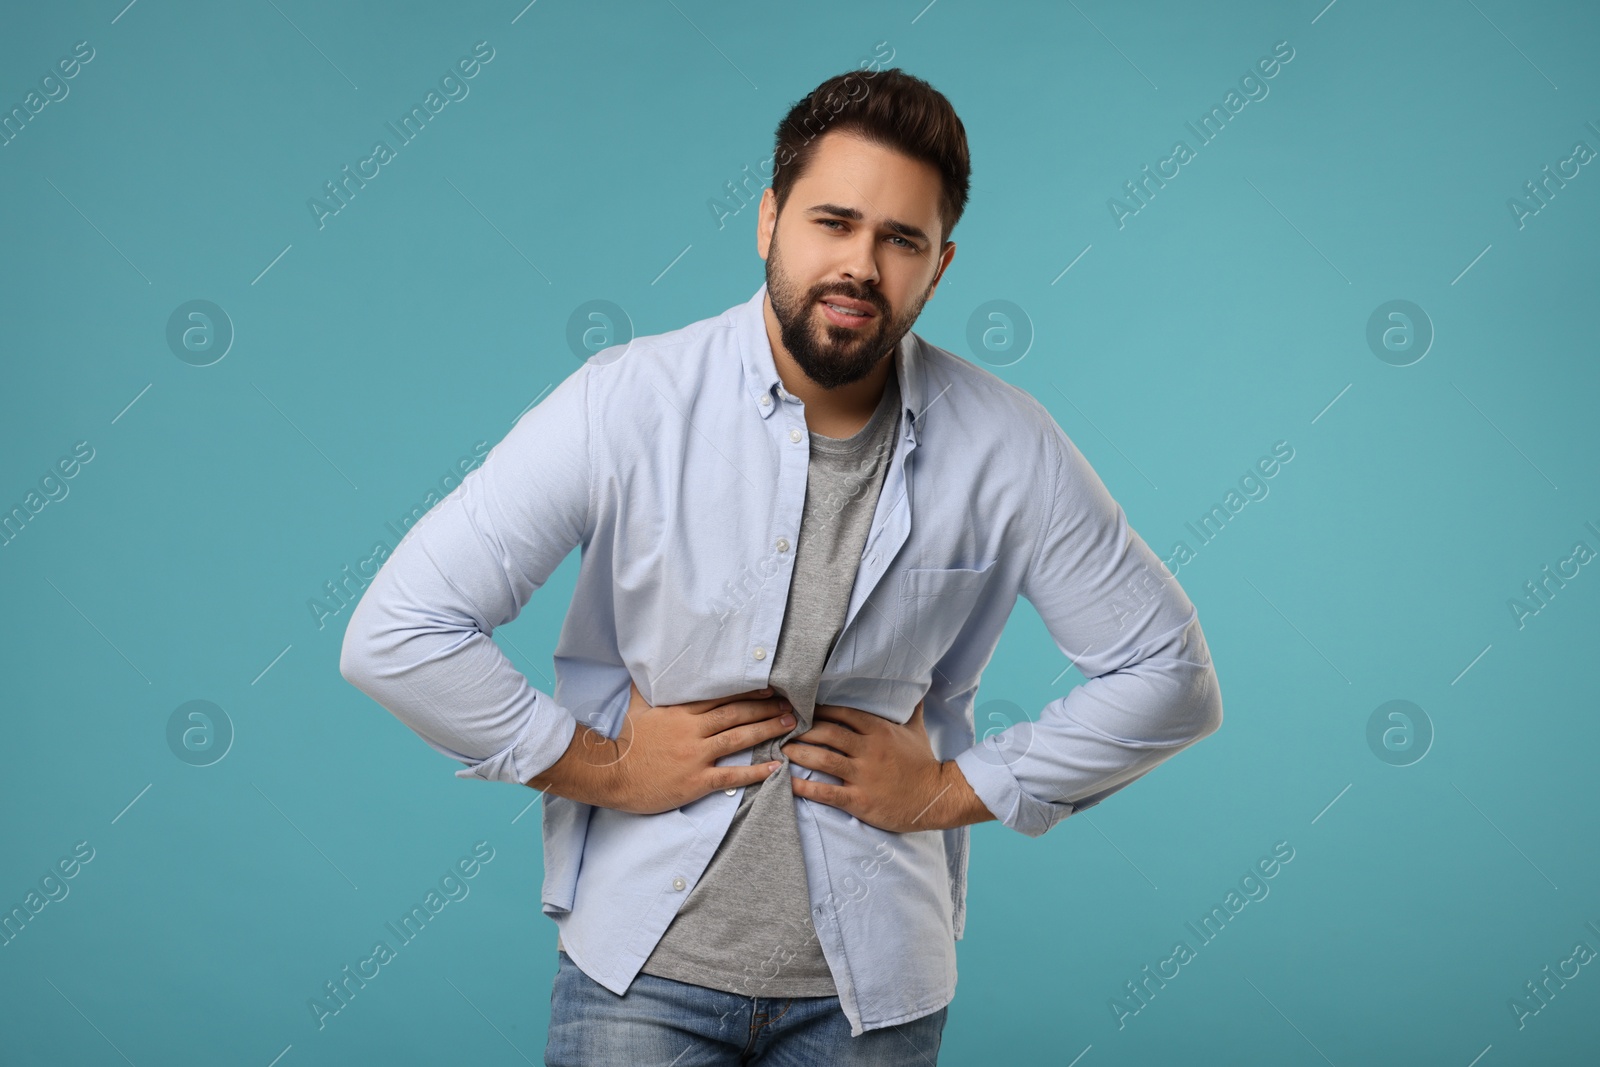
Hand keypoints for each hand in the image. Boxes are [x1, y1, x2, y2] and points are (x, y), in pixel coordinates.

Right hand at [527, 679, 793, 814]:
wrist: (610, 774)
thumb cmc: (625, 741)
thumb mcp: (637, 706)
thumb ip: (647, 685)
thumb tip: (644, 662)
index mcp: (681, 711)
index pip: (722, 696)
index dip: (750, 692)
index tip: (772, 688)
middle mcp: (693, 730)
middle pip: (738, 714)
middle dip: (768, 708)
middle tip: (793, 705)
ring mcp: (696, 756)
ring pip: (740, 738)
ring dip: (769, 730)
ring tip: (792, 726)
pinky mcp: (696, 781)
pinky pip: (733, 775)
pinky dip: (757, 771)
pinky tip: (776, 767)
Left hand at [784, 699, 982, 832]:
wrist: (936, 798)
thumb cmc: (923, 763)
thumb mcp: (917, 731)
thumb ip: (910, 709)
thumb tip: (917, 687)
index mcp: (879, 730)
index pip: (841, 712)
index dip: (817, 710)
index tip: (799, 708)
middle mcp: (869, 749)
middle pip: (826, 733)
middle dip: (800, 729)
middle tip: (781, 728)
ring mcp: (863, 775)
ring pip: (822, 758)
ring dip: (797, 752)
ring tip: (779, 749)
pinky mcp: (859, 800)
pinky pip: (825, 792)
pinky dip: (803, 786)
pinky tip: (786, 781)